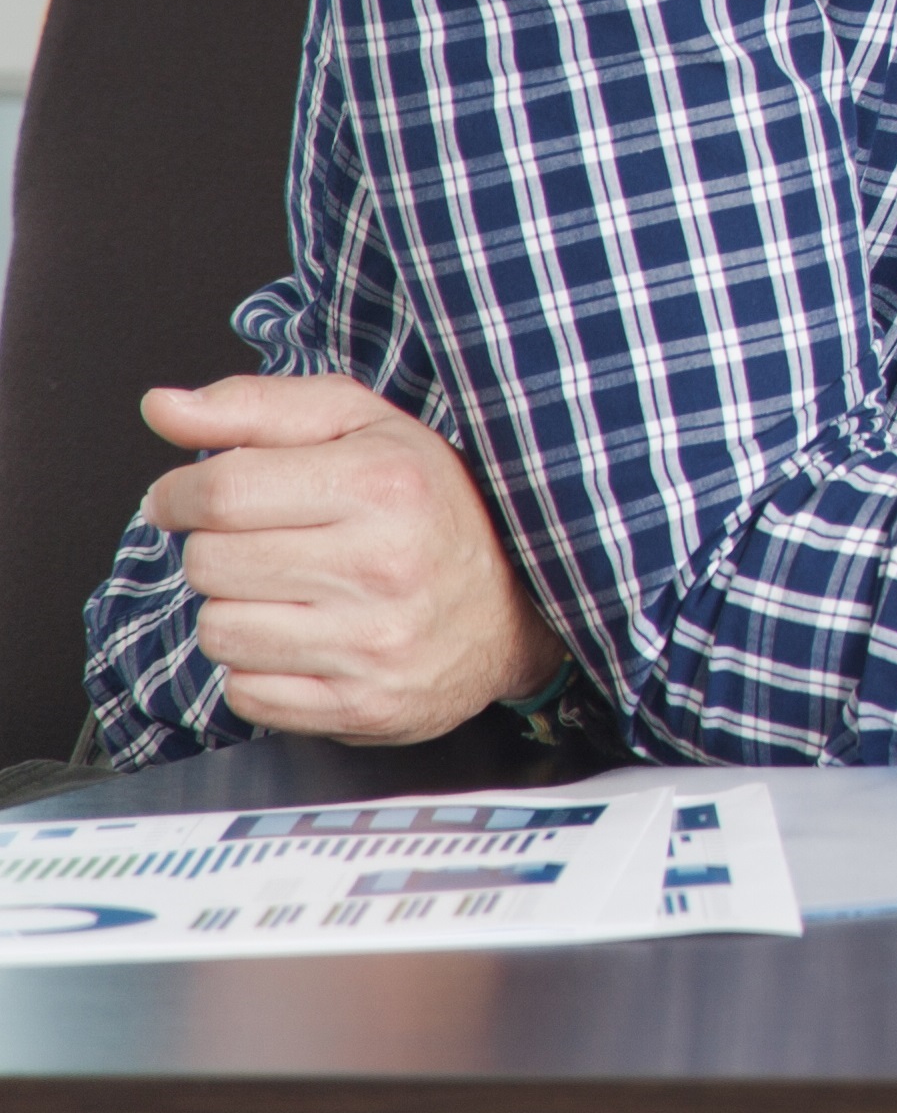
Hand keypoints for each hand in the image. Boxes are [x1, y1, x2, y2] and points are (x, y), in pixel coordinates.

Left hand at [139, 375, 564, 742]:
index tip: (185, 498)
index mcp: (383, 483)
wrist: (520, 604)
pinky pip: (245, 693)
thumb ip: (256, 408)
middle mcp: (382, 564)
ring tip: (291, 592)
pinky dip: (259, 668)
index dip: (180, 494)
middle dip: (218, 550)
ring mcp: (373, 642)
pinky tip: (307, 639)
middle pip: (209, 565)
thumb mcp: (360, 427)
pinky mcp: (362, 705)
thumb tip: (161, 407)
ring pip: (219, 632)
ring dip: (237, 611)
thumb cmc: (429, 503)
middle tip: (266, 542)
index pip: (220, 492)